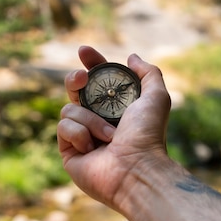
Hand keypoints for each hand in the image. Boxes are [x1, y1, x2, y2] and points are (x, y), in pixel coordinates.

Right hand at [57, 46, 171, 210]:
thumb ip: (148, 73)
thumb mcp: (156, 98)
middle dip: (75, 80)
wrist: (136, 169)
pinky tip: (93, 149)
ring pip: (69, 109)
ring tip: (109, 137)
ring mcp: (82, 136)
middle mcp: (97, 121)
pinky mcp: (69, 151)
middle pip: (75, 91)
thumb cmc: (148, 135)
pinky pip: (64, 127)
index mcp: (117, 108)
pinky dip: (80, 134)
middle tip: (81, 78)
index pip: (99, 81)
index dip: (91, 64)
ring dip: (91, 120)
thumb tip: (131, 57)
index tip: (84, 51)